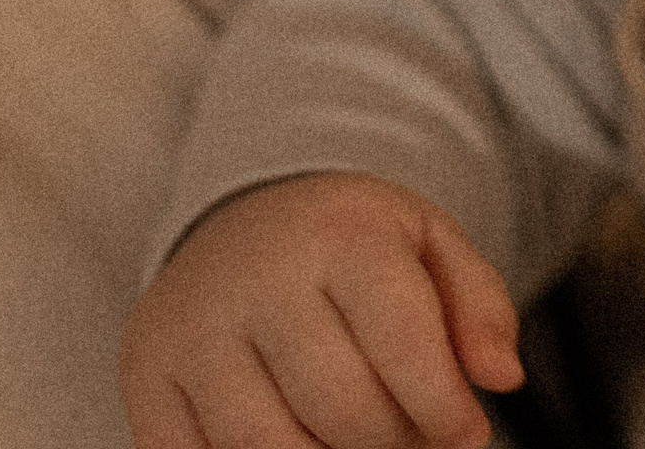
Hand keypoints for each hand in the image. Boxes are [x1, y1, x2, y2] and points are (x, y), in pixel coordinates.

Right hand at [119, 172, 522, 448]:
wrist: (242, 218)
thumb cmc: (349, 245)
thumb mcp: (428, 244)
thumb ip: (479, 306)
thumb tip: (499, 377)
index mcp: (339, 234)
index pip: (405, 347)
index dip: (446, 411)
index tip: (465, 432)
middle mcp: (256, 276)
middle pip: (344, 411)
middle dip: (395, 442)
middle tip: (410, 434)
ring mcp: (191, 329)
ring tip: (356, 441)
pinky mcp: (145, 375)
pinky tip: (299, 441)